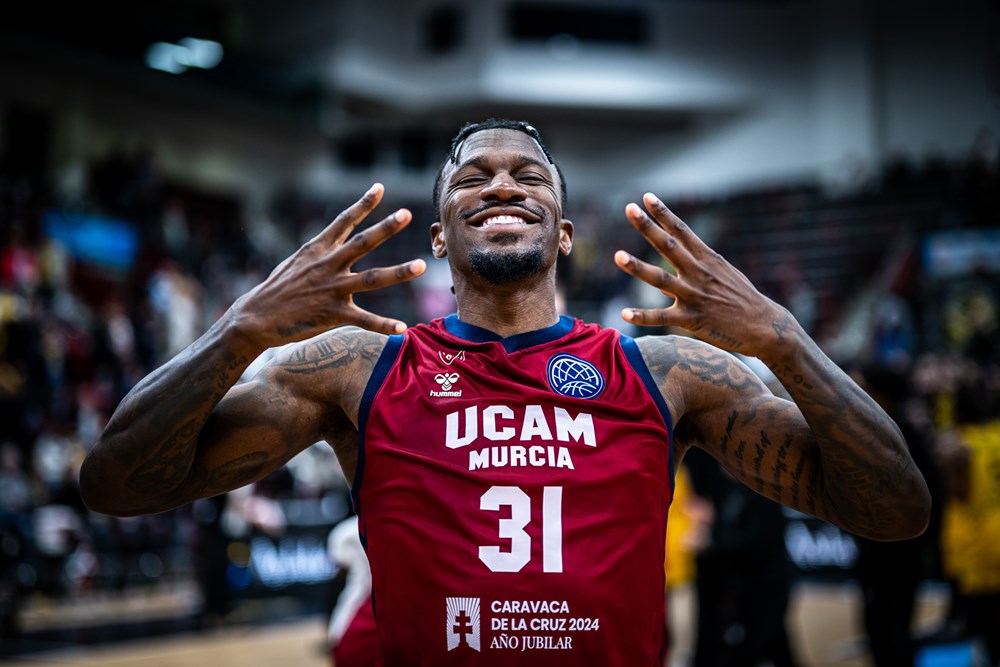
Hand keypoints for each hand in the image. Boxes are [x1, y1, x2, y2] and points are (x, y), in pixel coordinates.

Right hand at [234, 183, 425, 347]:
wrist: (255, 317)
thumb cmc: (277, 290)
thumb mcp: (297, 262)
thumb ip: (320, 252)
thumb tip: (335, 240)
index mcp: (318, 249)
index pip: (343, 221)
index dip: (362, 204)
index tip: (379, 187)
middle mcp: (327, 265)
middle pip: (362, 243)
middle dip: (385, 228)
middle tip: (407, 213)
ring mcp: (331, 289)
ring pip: (372, 278)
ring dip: (398, 272)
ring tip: (421, 266)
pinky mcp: (331, 313)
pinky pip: (363, 319)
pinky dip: (383, 325)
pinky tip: (401, 328)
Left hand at [614, 192, 793, 356]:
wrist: (765, 326)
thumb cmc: (743, 300)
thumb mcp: (723, 274)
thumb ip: (698, 266)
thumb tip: (674, 267)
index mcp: (707, 259)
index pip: (681, 230)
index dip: (663, 213)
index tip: (646, 197)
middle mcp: (699, 273)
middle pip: (668, 246)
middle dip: (647, 227)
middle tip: (629, 209)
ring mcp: (695, 295)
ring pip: (661, 279)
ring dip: (638, 267)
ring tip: (617, 256)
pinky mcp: (693, 319)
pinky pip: (662, 317)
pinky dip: (643, 316)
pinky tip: (624, 313)